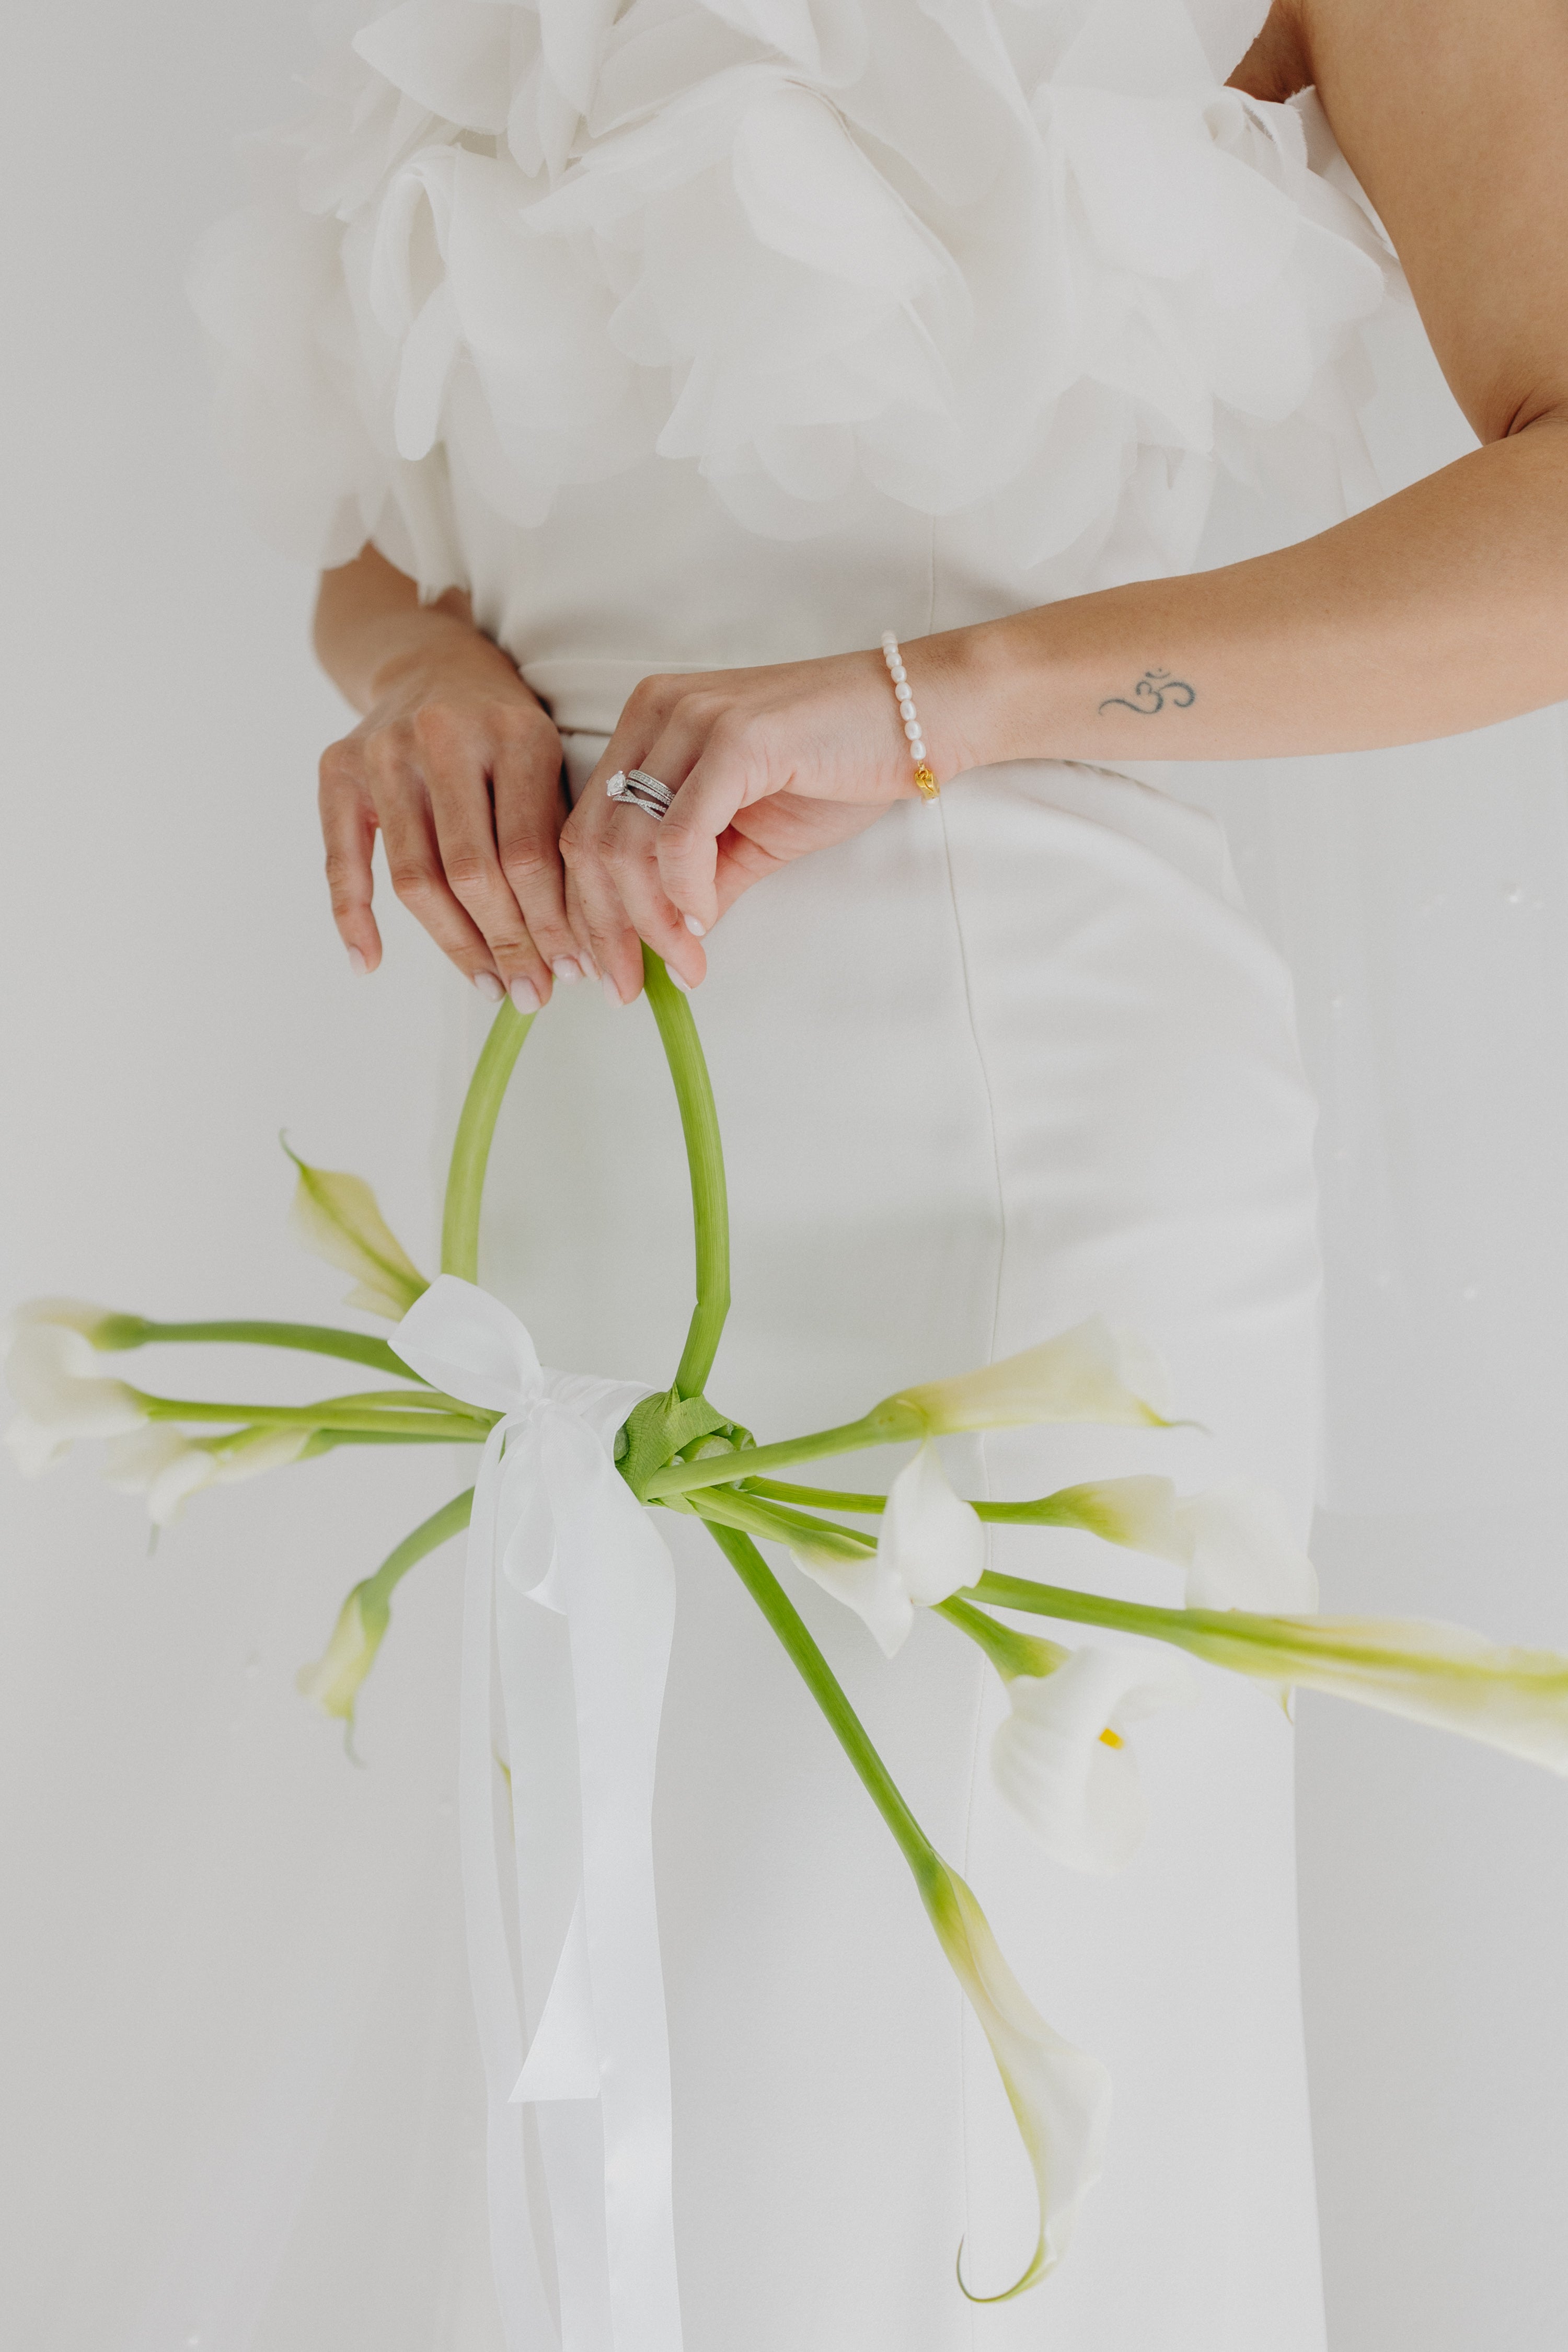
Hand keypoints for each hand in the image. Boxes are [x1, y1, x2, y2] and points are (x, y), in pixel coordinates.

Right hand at [318, 635, 586, 1008]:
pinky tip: (369, 963)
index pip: (530, 853)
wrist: (428, 658)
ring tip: (487, 985)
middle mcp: (444, 736)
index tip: (573, 969)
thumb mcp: (548, 759)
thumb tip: (583, 945)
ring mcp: (384, 752)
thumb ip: (559, 836)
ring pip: (415, 876)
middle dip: (508, 944)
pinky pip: (342, 859)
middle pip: (472, 871)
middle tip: (531, 993)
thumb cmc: (502, 727)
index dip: (552, 923)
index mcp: (514, 733)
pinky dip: (351, 917)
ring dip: (453, 945)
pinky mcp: (338, 768)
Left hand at [558, 643, 961, 1003]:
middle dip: (607, 928)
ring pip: (629, 842)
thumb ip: (700, 881)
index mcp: (648, 726)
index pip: (585, 828)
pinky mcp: (736, 737)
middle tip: (630, 988)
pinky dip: (685, 890)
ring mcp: (694, 718)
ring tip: (684, 962)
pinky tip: (705, 918)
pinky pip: (680, 833)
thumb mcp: (752, 836)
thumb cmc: (839, 768)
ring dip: (651, 921)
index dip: (587, 910)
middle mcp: (658, 711)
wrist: (919, 718)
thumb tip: (667, 945)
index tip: (610, 970)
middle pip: (592, 840)